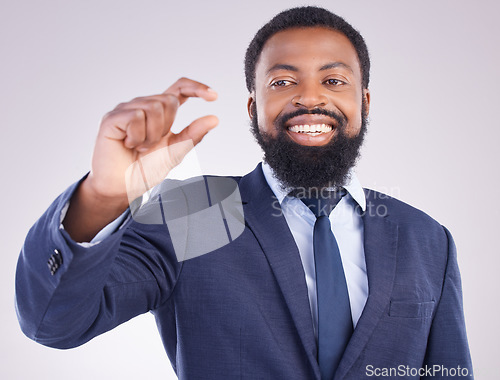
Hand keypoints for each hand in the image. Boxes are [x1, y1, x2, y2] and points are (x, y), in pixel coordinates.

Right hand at [87, 77, 218, 202]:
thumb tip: (214, 119)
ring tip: (140, 147)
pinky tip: (129, 144)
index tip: (214, 96)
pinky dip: (137, 137)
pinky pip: (136, 117)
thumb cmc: (145, 168)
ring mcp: (126, 110)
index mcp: (159, 112)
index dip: (196, 87)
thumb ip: (193, 135)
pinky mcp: (112, 118)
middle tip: (152, 145)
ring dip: (151, 135)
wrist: (123, 187)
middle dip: (167, 127)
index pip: (179, 88)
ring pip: (153, 108)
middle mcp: (142, 106)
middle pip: (169, 101)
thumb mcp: (176, 152)